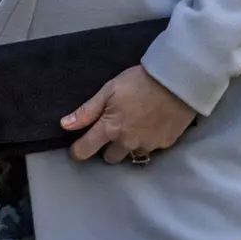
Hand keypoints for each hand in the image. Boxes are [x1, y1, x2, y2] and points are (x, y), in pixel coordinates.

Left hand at [61, 65, 196, 164]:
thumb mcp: (109, 90)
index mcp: (110, 129)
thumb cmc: (139, 81)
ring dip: (128, 145)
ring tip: (135, 124)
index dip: (78, 150)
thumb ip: (87, 111)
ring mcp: (147, 146)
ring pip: (131, 154)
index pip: (86, 150)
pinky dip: (147, 140)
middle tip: (114, 127)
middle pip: (110, 157)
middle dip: (108, 146)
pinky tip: (151, 123)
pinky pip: (150, 148)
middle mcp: (127, 143)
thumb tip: (64, 125)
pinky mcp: (164, 145)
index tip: (77, 147)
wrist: (176, 82)